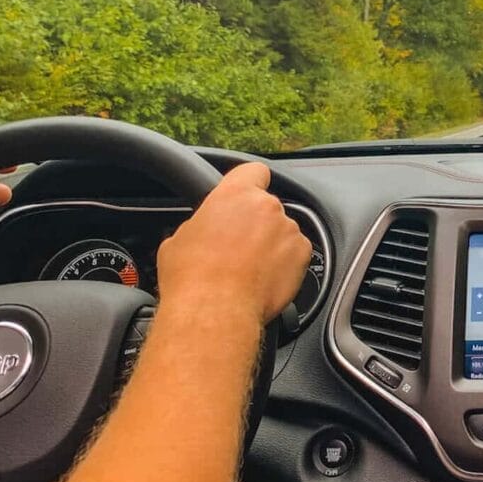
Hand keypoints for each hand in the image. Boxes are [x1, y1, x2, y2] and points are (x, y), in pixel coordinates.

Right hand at [156, 162, 310, 324]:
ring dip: (272, 244)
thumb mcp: (180, 239)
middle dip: (256, 223)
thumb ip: (202, 223)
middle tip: (238, 246)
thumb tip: (204, 230)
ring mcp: (288, 230)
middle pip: (267, 207)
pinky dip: (286, 264)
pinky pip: (296, 253)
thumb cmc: (192, 277)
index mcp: (235, 194)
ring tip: (250, 269)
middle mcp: (266, 206)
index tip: (247, 193)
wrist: (215, 311)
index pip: (253, 170)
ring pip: (282, 231)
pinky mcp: (302, 254)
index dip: (250, 181)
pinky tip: (265, 279)